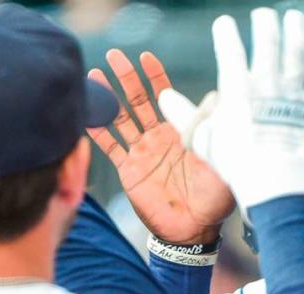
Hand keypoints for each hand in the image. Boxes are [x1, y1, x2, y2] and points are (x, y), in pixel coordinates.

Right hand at [87, 49, 233, 244]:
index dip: (156, 76)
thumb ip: (211, 130)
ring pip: (121, 118)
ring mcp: (142, 152)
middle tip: (115, 55)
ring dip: (108, 96)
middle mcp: (159, 138)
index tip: (145, 56)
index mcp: (180, 132)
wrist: (195, 229)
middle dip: (127, 77)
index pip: (166, 96)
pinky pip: (110, 147)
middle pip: (139, 100)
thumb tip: (214, 97)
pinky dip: (97, 131)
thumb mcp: (218, 159)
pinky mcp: (129, 170)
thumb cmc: (214, 197)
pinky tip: (84, 113)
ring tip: (95, 74)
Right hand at [170, 8, 303, 210]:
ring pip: (296, 48)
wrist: (276, 184)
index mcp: (236, 87)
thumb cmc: (238, 164)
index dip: (225, 30)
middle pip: (267, 38)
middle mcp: (266, 81)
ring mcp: (292, 91)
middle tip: (263, 15)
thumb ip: (184, 115)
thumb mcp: (203, 140)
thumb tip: (164, 98)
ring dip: (296, 27)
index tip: (224, 23)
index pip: (229, 46)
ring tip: (294, 16)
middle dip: (265, 22)